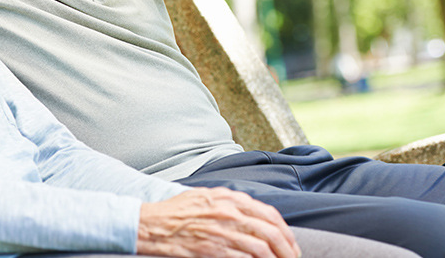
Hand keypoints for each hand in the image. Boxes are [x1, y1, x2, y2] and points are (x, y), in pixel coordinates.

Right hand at [138, 188, 299, 257]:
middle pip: (271, 231)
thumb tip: (252, 214)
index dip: (285, 230)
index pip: (269, 213)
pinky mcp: (214, 249)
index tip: (290, 242)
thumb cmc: (178, 211)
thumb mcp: (207, 196)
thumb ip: (230, 203)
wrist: (153, 224)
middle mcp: (230, 211)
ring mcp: (223, 231)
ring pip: (262, 247)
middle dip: (288, 248)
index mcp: (229, 197)